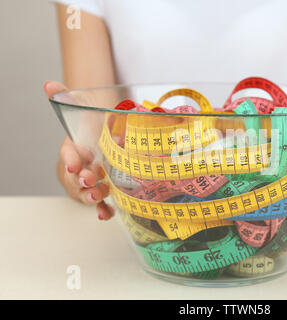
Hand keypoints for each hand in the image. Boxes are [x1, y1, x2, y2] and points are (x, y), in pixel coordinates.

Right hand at [44, 81, 113, 220]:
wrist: (103, 135)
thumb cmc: (90, 124)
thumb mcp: (81, 107)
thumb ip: (66, 98)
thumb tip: (49, 85)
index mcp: (72, 149)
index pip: (68, 154)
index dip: (70, 158)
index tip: (75, 163)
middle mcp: (78, 168)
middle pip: (75, 177)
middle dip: (82, 179)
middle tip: (90, 179)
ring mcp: (88, 181)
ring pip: (86, 192)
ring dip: (91, 195)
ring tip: (98, 195)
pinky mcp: (100, 191)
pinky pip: (100, 204)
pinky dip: (102, 210)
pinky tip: (106, 214)